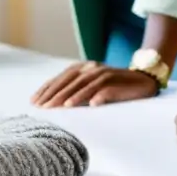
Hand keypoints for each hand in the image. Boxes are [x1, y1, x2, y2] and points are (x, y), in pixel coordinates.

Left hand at [31, 61, 158, 107]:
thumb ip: (74, 90)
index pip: (61, 77)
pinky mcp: (119, 82)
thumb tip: (49, 103)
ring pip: (86, 84)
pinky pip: (106, 89)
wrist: (142, 81)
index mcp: (84, 67)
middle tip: (43, 108)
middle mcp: (93, 67)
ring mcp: (106, 73)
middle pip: (71, 80)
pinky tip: (91, 105)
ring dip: (74, 95)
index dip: (47, 88)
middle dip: (56, 94)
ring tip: (62, 108)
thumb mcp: (91, 87)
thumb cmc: (112, 87)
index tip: (33, 102)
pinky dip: (99, 96)